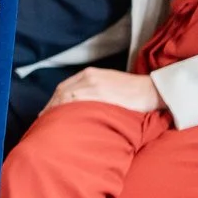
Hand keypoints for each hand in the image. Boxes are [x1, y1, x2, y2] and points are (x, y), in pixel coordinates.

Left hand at [44, 67, 162, 115]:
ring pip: (67, 97)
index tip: (46, 113)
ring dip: (57, 110)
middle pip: (62, 92)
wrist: (152, 90)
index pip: (63, 88)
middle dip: (51, 106)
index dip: (52, 101)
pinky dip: (69, 110)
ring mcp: (94, 84)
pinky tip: (65, 120)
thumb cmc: (131, 91)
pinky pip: (79, 101)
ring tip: (52, 124)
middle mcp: (89, 76)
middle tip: (45, 121)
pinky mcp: (102, 93)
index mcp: (89, 74)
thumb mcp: (107, 84)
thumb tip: (78, 105)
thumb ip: (92, 90)